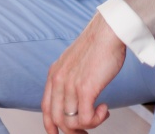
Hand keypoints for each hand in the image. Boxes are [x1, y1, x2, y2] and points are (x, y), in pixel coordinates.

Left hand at [42, 13, 126, 133]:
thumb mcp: (75, 60)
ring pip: (70, 122)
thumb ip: (70, 76)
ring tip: (100, 114)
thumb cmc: (99, 43)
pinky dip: (96, 120)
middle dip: (72, 131)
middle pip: (56, 119)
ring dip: (88, 125)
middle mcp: (59, 80)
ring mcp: (70, 86)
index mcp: (55, 73)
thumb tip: (77, 94)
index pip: (45, 108)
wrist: (109, 31)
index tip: (57, 132)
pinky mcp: (85, 89)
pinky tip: (105, 109)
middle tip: (86, 131)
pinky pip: (85, 119)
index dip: (50, 124)